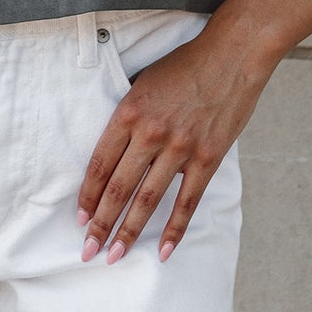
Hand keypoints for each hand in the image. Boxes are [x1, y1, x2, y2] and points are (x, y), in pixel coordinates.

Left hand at [76, 21, 276, 265]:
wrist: (232, 54)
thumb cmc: (185, 65)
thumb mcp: (143, 82)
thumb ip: (128, 118)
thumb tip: (113, 154)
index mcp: (128, 112)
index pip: (99, 164)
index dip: (87, 196)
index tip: (80, 219)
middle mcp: (150, 133)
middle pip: (118, 189)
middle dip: (100, 225)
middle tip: (88, 252)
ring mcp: (180, 148)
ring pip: (147, 200)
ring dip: (128, 232)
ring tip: (114, 256)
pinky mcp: (208, 158)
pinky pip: (187, 201)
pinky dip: (174, 229)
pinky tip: (162, 251)